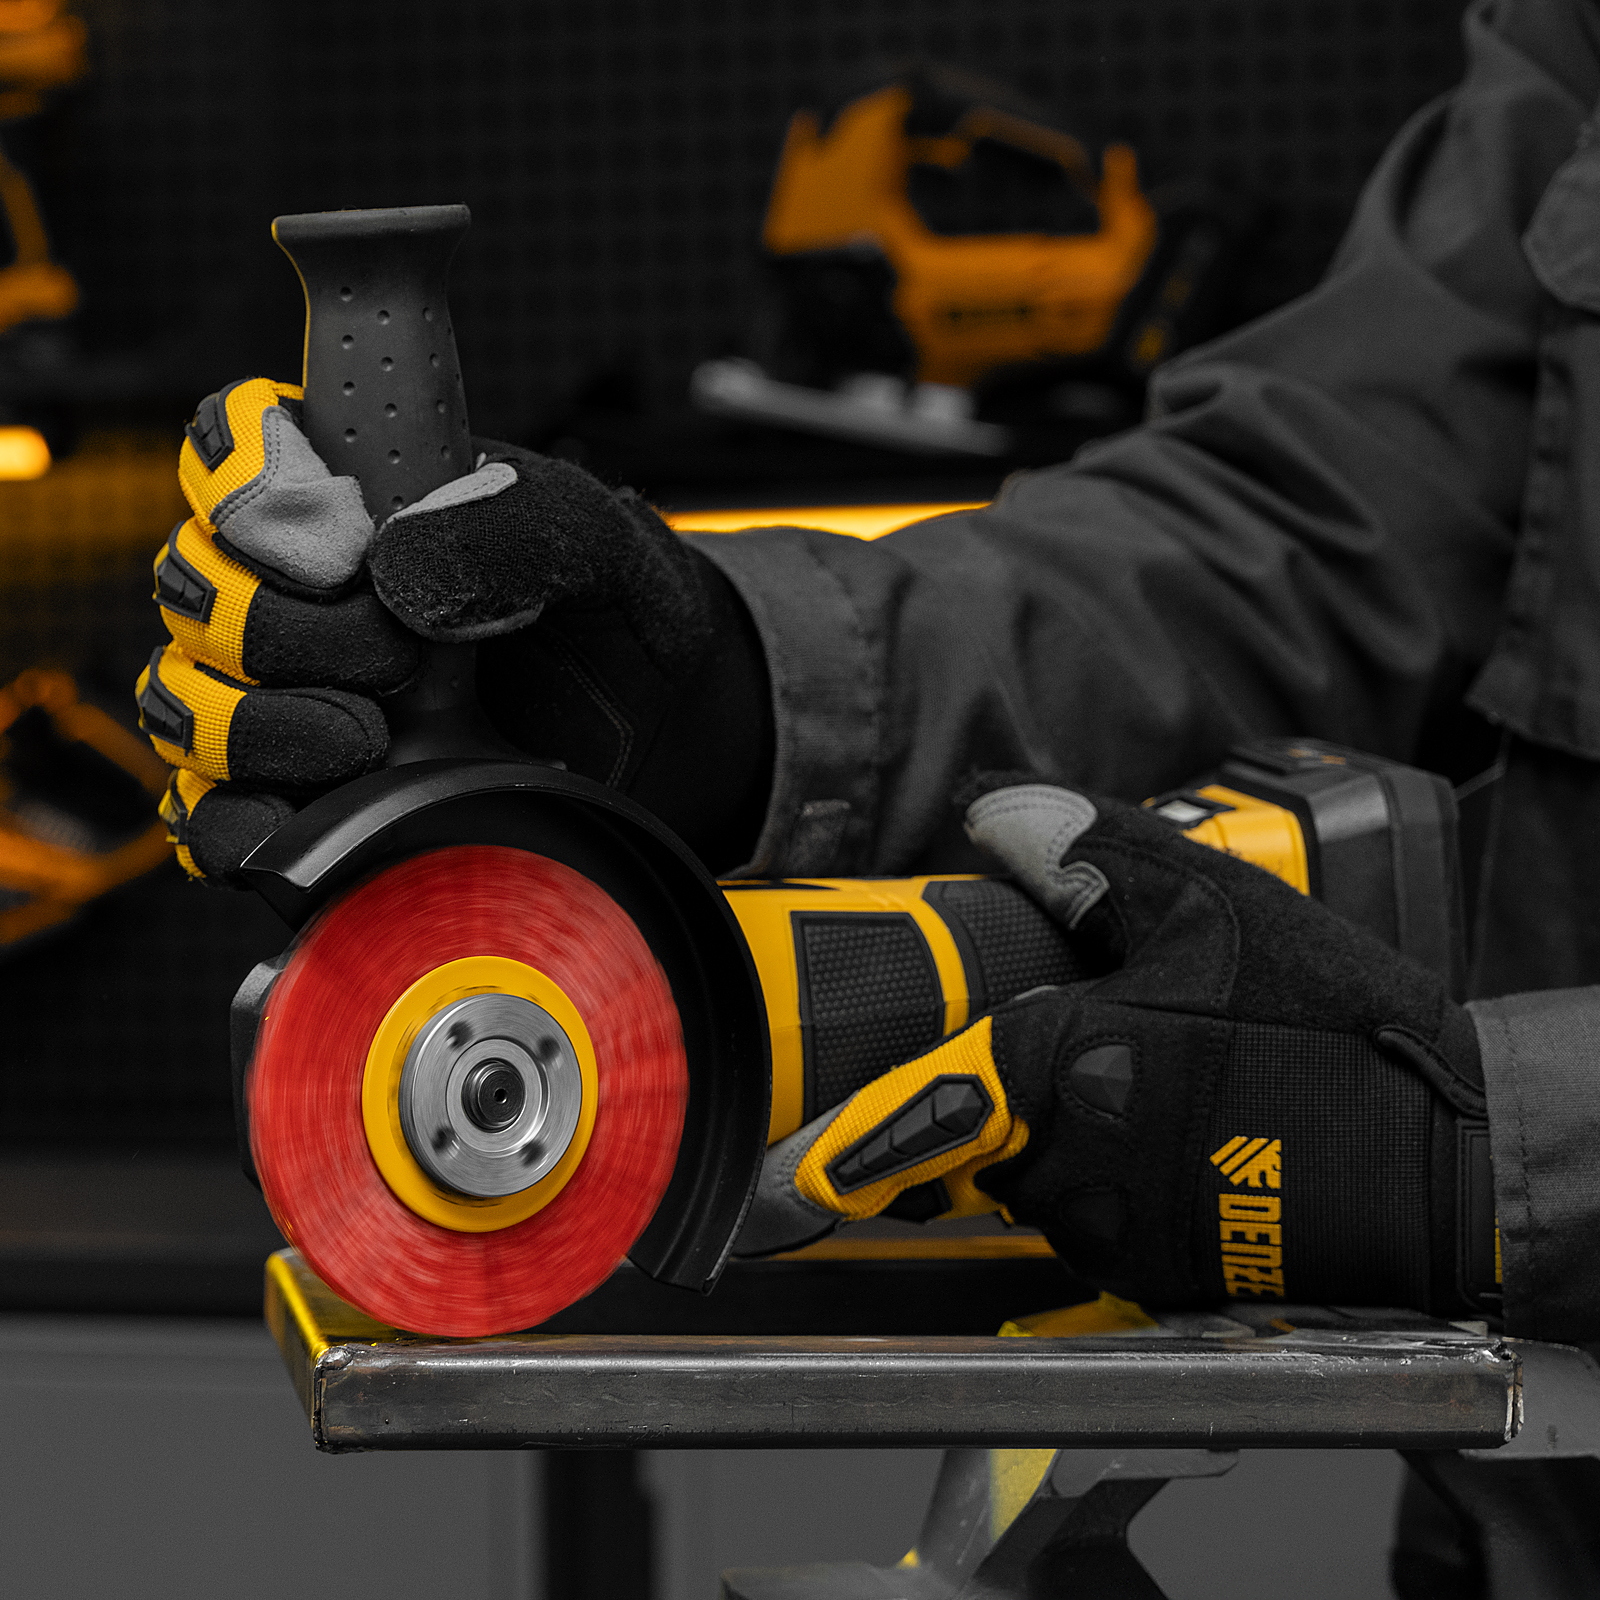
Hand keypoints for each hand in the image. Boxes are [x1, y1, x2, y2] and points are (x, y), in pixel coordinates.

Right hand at [140, 380, 772, 882]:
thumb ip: (512, 526)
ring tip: (374, 740)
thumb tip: (396, 571)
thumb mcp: (596, 544)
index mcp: (356, 494)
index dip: (252, 486)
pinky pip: (210, 817)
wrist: (655, 726)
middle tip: (399, 661)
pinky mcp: (300, 797)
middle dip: (280, 629)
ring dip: (258, 726)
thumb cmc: (611, 610)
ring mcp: (287, 696)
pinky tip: (316, 819)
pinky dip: (240, 825)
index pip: (235, 444)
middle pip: (192, 582)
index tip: (338, 549)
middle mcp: (300, 591)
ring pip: (180, 699)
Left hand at [736, 783, 1496, 1318]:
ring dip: (1051, 1133)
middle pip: (974, 1135)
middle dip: (988, 1096)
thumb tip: (988, 812)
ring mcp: (1116, 1229)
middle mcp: (1080, 1161)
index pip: (935, 1103)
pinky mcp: (1153, 1271)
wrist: (1451, 1158)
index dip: (853, 1145)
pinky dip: (1101, 1177)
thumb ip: (1085, 853)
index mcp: (1078, 1064)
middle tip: (1076, 1048)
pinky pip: (1084, 1223)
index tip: (788, 1184)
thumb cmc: (1336, 1028)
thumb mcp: (1213, 904)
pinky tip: (1179, 1133)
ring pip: (1027, 1179)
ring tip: (1156, 1083)